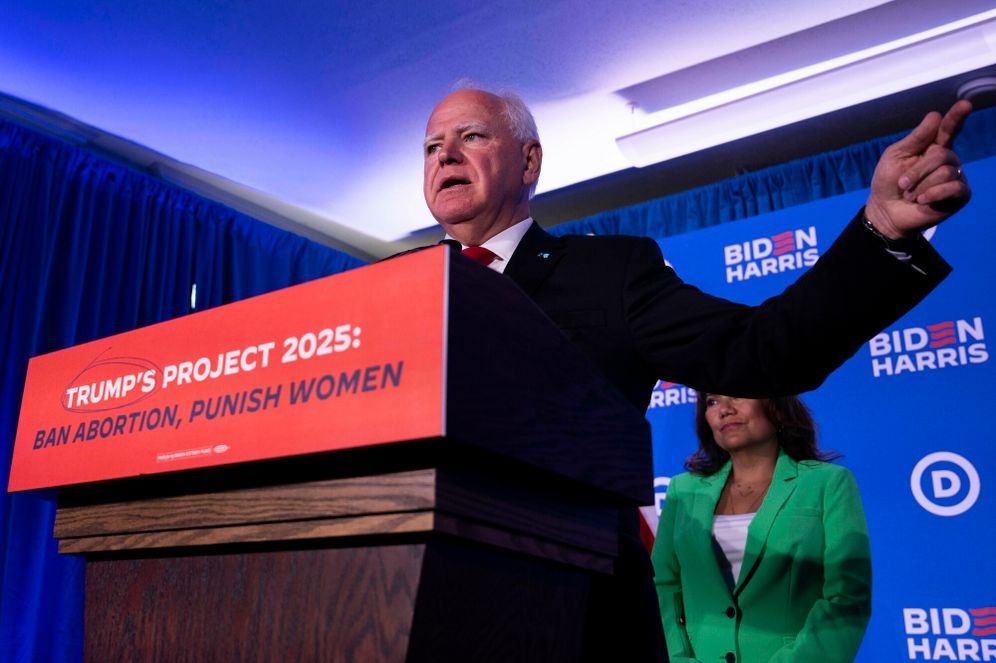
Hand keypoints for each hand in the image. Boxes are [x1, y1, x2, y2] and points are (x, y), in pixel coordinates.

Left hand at [865, 100, 971, 238]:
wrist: (886, 211)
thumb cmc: (889, 182)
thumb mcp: (895, 157)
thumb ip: (915, 138)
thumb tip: (935, 115)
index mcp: (933, 147)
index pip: (948, 129)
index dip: (956, 117)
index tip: (965, 105)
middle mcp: (948, 160)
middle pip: (941, 155)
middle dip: (917, 171)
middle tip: (902, 184)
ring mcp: (956, 177)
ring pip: (945, 172)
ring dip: (920, 186)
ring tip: (911, 195)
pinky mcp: (960, 195)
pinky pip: (953, 188)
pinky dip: (933, 194)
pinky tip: (922, 200)